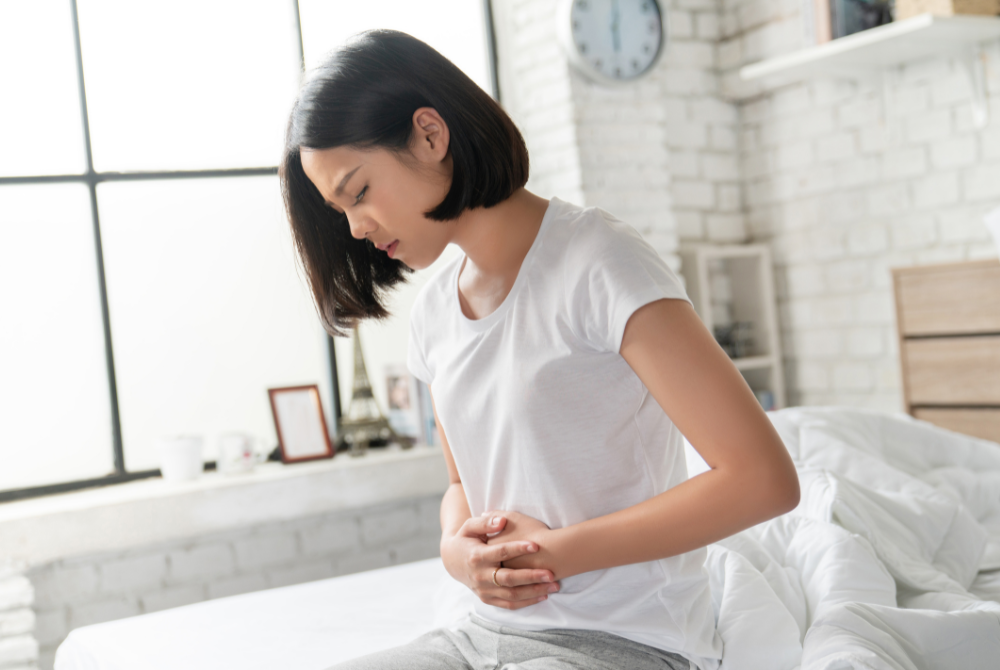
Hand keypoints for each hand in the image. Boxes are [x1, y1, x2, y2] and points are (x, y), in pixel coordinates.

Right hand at [440, 513, 558, 609]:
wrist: (452, 562)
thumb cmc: (465, 540)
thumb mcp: (469, 527)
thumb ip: (485, 522)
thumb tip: (502, 520)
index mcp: (476, 556)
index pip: (500, 552)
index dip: (518, 548)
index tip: (536, 544)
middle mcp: (480, 576)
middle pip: (509, 579)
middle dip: (531, 576)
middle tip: (551, 573)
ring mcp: (483, 590)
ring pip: (511, 595)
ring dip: (534, 592)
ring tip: (554, 585)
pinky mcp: (487, 599)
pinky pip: (508, 605)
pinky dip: (526, 602)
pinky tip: (543, 596)